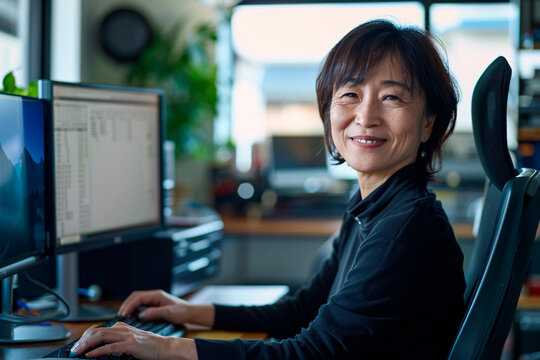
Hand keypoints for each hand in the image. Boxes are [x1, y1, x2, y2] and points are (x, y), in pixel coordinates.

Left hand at [71, 322, 196, 359]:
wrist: (165, 347)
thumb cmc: (149, 346)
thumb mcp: (130, 341)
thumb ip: (117, 341)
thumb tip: (100, 349)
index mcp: (122, 327)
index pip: (98, 329)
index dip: (85, 337)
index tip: (77, 346)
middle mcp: (123, 328)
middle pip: (97, 331)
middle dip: (82, 341)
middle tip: (73, 350)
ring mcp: (127, 335)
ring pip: (101, 336)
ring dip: (86, 345)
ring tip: (77, 352)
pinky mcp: (131, 344)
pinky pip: (110, 347)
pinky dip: (97, 351)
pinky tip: (90, 355)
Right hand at [118, 289, 214, 326]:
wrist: (190, 312)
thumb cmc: (182, 312)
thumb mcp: (169, 313)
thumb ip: (155, 313)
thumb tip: (141, 315)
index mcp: (157, 295)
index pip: (138, 297)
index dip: (129, 305)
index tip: (124, 314)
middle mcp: (154, 295)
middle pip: (135, 297)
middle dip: (126, 305)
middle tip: (120, 315)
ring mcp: (154, 299)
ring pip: (137, 300)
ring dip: (129, 306)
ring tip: (124, 316)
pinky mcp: (154, 304)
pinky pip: (141, 304)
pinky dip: (134, 309)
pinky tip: (132, 316)